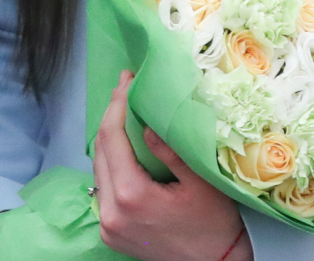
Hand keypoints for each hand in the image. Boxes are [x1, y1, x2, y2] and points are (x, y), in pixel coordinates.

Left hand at [92, 72, 251, 260]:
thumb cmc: (214, 225)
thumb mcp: (200, 182)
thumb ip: (170, 151)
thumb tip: (146, 123)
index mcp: (132, 196)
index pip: (111, 138)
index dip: (116, 105)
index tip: (126, 81)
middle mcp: (111, 212)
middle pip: (100, 151)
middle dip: (110, 116)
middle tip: (125, 89)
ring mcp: (107, 226)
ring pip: (98, 169)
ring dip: (108, 140)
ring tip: (124, 113)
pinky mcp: (109, 233)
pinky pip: (102, 188)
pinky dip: (110, 164)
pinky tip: (124, 149)